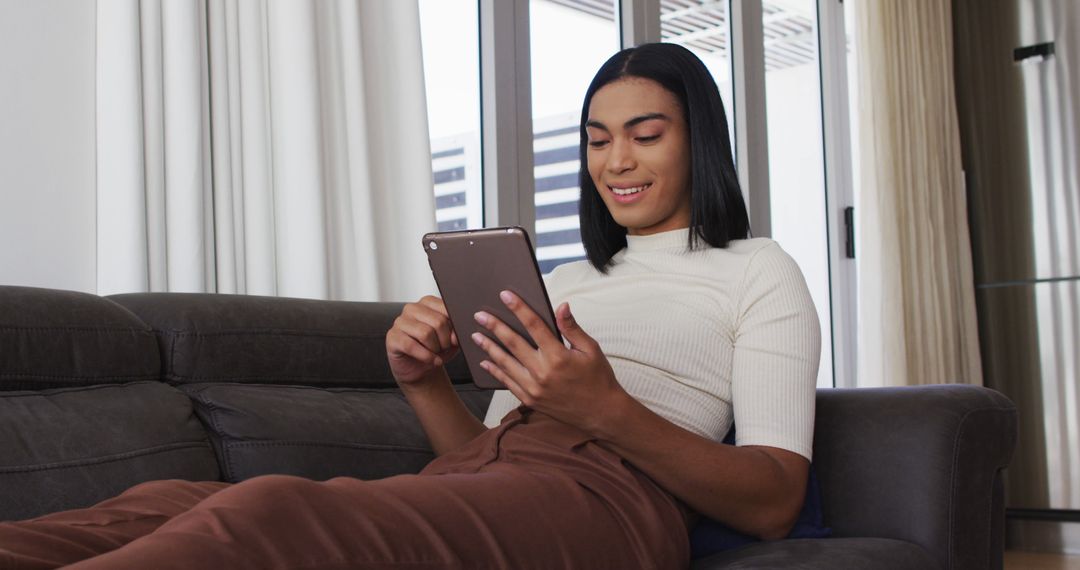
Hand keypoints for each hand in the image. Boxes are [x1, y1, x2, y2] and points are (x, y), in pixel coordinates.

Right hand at [385, 296, 459, 387]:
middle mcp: (412, 308)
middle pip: (438, 322)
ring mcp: (400, 322)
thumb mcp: (452, 340)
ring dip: (435, 349)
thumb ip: (456, 333)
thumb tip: (456, 336)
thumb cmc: (436, 351)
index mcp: (428, 303)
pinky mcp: (392, 337)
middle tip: (444, 349)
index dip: (455, 327)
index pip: (447, 309)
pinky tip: (432, 361)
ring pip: (426, 333)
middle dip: (446, 341)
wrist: (421, 370)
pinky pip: (411, 346)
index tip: (456, 339)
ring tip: (436, 354)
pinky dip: (426, 357)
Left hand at [470, 291, 626, 432]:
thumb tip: (561, 306)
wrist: (601, 413)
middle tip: (480, 315)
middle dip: (494, 326)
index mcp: (558, 356)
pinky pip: (507, 382)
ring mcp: (534, 388)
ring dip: (489, 348)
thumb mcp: (591, 349)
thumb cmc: (598, 379)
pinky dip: (495, 371)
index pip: (534, 325)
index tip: (505, 296)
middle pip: (513, 343)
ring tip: (476, 336)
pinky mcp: (530, 400)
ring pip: (505, 363)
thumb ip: (572, 328)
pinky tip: (485, 362)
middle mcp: (543, 372)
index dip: (518, 308)